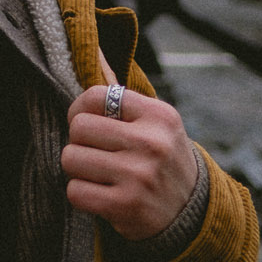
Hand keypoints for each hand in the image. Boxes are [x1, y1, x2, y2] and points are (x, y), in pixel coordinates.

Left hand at [61, 78, 197, 240]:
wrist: (190, 213)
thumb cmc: (162, 159)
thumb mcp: (154, 122)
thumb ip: (119, 92)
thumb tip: (92, 48)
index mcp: (158, 115)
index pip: (96, 96)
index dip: (81, 109)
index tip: (87, 122)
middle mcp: (151, 143)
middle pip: (78, 128)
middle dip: (79, 141)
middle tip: (96, 152)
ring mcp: (138, 175)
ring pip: (70, 159)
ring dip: (78, 169)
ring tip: (100, 174)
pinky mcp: (125, 205)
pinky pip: (74, 191)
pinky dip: (82, 194)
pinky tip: (102, 194)